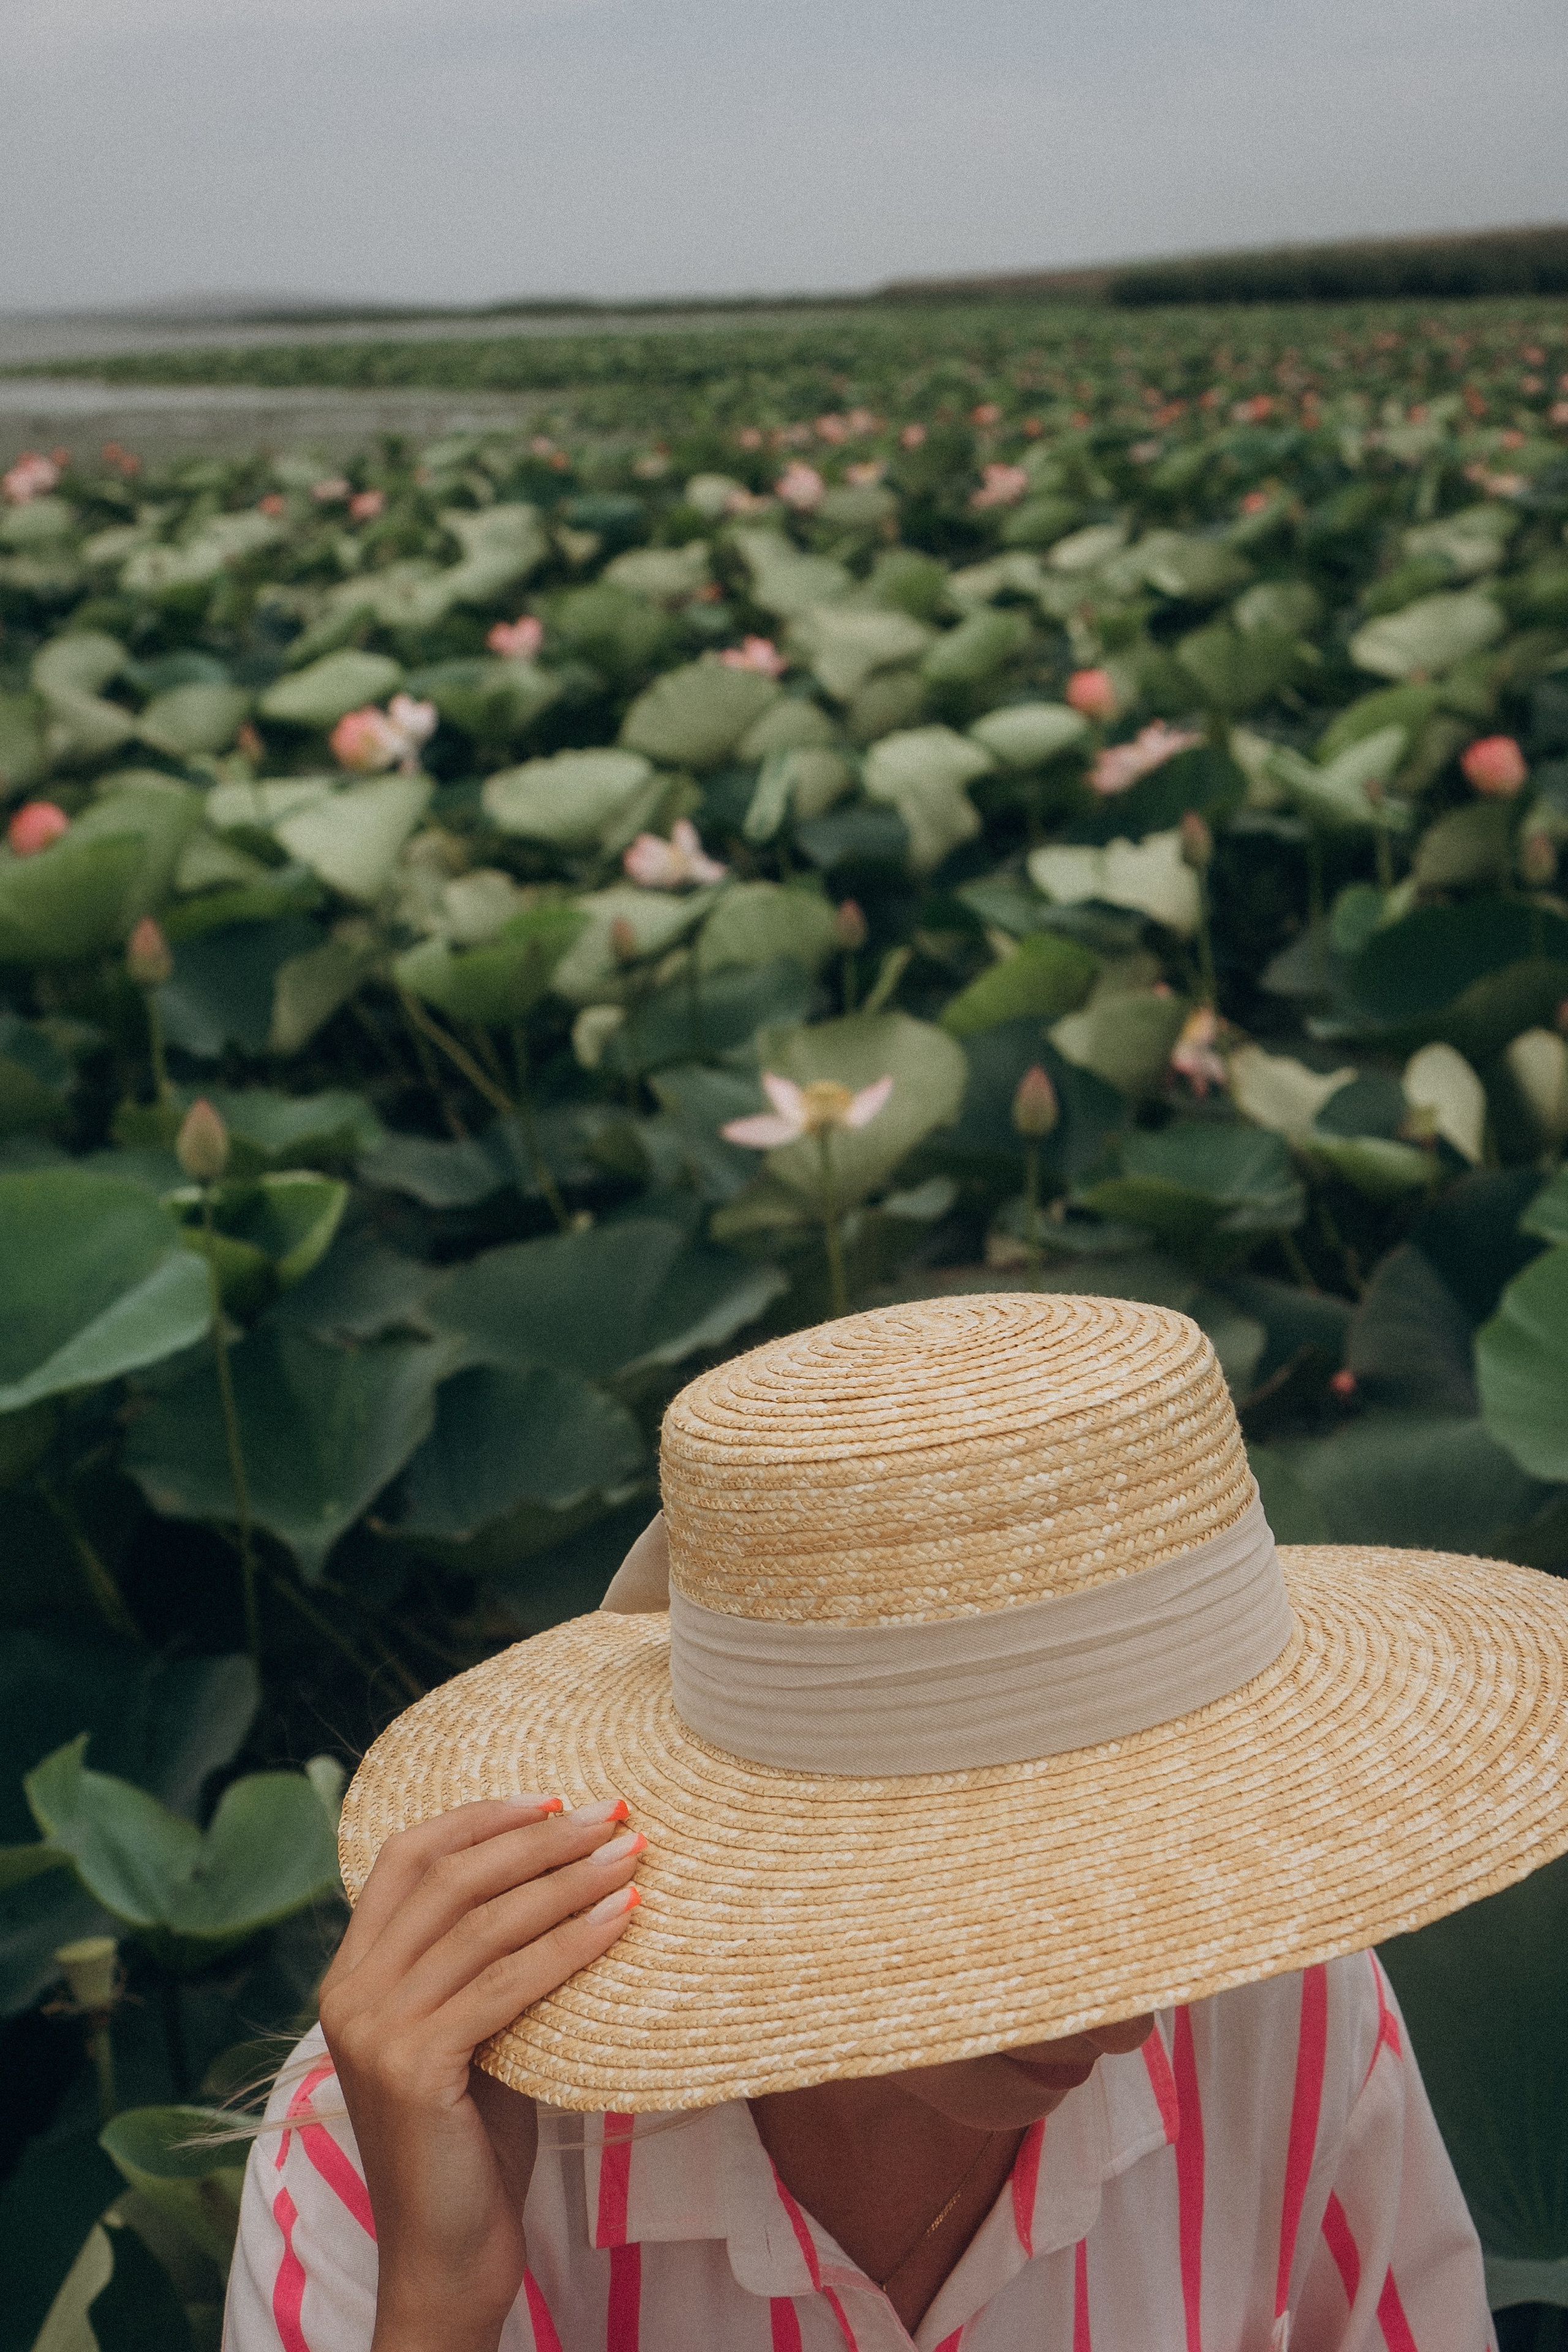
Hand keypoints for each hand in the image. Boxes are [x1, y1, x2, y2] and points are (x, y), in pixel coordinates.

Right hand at [317, 1795, 644, 2351]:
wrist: (447, 2257)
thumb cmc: (473, 2141)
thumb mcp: (469, 2032)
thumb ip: (483, 1962)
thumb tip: (563, 1872)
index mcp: (351, 1973)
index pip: (405, 1857)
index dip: (478, 1816)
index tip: (552, 1796)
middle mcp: (349, 1991)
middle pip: (450, 1876)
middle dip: (539, 1837)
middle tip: (614, 1811)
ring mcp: (375, 2029)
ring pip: (484, 1922)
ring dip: (567, 1878)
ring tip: (631, 1854)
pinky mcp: (414, 2067)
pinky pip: (506, 1983)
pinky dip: (569, 1943)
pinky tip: (621, 1920)